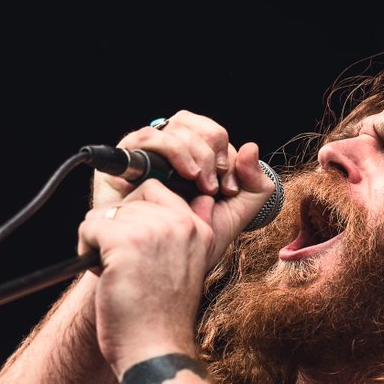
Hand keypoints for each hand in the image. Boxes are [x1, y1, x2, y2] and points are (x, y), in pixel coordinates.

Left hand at [78, 136, 271, 376]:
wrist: (156, 350)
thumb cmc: (163, 318)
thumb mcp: (186, 268)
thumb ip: (185, 233)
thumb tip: (199, 200)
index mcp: (199, 229)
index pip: (155, 191)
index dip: (135, 218)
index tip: (138, 253)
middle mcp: (181, 224)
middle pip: (127, 200)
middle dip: (117, 231)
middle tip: (128, 268)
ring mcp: (154, 230)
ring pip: (104, 214)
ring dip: (100, 242)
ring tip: (117, 275)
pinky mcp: (125, 240)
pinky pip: (89, 226)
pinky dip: (85, 250)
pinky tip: (103, 276)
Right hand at [91, 111, 274, 246]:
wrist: (161, 260)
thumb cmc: (194, 238)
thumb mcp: (235, 213)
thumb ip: (255, 185)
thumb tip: (251, 147)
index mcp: (194, 155)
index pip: (213, 134)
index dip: (227, 156)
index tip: (230, 190)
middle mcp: (169, 147)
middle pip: (194, 123)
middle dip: (213, 153)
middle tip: (217, 188)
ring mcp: (148, 150)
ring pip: (177, 127)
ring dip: (198, 154)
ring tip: (203, 185)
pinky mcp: (127, 158)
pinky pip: (150, 137)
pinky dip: (175, 151)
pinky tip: (187, 174)